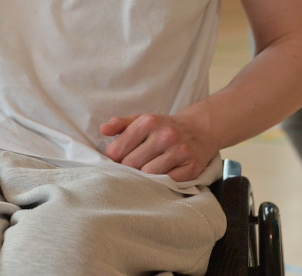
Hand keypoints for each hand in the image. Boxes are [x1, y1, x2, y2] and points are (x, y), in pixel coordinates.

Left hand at [100, 113, 214, 182]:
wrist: (199, 130)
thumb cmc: (163, 128)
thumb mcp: (141, 120)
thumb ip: (120, 124)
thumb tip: (102, 130)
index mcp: (148, 122)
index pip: (117, 149)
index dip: (112, 159)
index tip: (116, 161)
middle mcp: (165, 135)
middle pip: (131, 164)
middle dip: (126, 169)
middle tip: (128, 170)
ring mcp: (180, 151)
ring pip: (148, 174)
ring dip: (142, 178)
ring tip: (142, 174)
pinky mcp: (192, 167)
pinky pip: (168, 182)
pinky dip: (160, 182)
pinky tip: (159, 177)